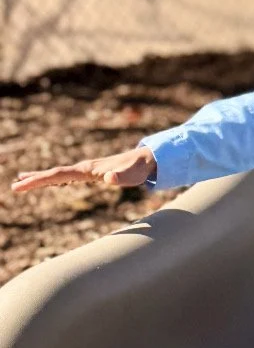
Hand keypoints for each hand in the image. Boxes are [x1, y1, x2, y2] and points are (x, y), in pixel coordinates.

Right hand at [10, 145, 157, 195]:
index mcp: (88, 169)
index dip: (40, 179)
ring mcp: (86, 170)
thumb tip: (109, 179)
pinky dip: (52, 179)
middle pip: (54, 174)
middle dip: (34, 180)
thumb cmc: (137, 170)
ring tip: (21, 182)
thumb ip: (121, 178)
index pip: (59, 174)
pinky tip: (48, 183)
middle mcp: (83, 168)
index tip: (24, 183)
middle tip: (14, 187)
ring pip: (57, 174)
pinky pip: (66, 177)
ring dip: (40, 178)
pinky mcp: (90, 174)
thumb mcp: (131, 176)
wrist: (144, 160)